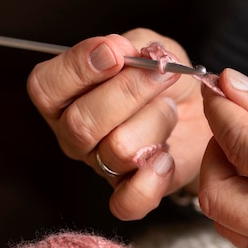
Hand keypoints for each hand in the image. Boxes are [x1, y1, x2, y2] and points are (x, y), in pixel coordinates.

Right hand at [27, 29, 211, 219]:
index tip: (117, 51)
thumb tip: (123, 52)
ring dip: (155, 123)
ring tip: (169, 110)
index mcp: (65, 98)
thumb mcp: (150, 47)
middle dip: (129, 92)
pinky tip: (167, 156)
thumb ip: (133, 45)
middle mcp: (75, 135)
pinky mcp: (129, 194)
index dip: (79, 67)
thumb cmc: (166, 81)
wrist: (200, 114)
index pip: (46, 87)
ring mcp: (100, 167)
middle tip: (160, 75)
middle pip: (81, 123)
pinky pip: (127, 202)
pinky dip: (152, 179)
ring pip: (116, 150)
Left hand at [199, 69, 247, 247]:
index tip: (218, 92)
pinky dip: (241, 205)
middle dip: (215, 152)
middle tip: (238, 125)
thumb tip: (233, 87)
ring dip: (225, 181)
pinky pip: (246, 236)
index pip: (242, 147)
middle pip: (216, 194)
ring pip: (224, 220)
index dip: (222, 113)